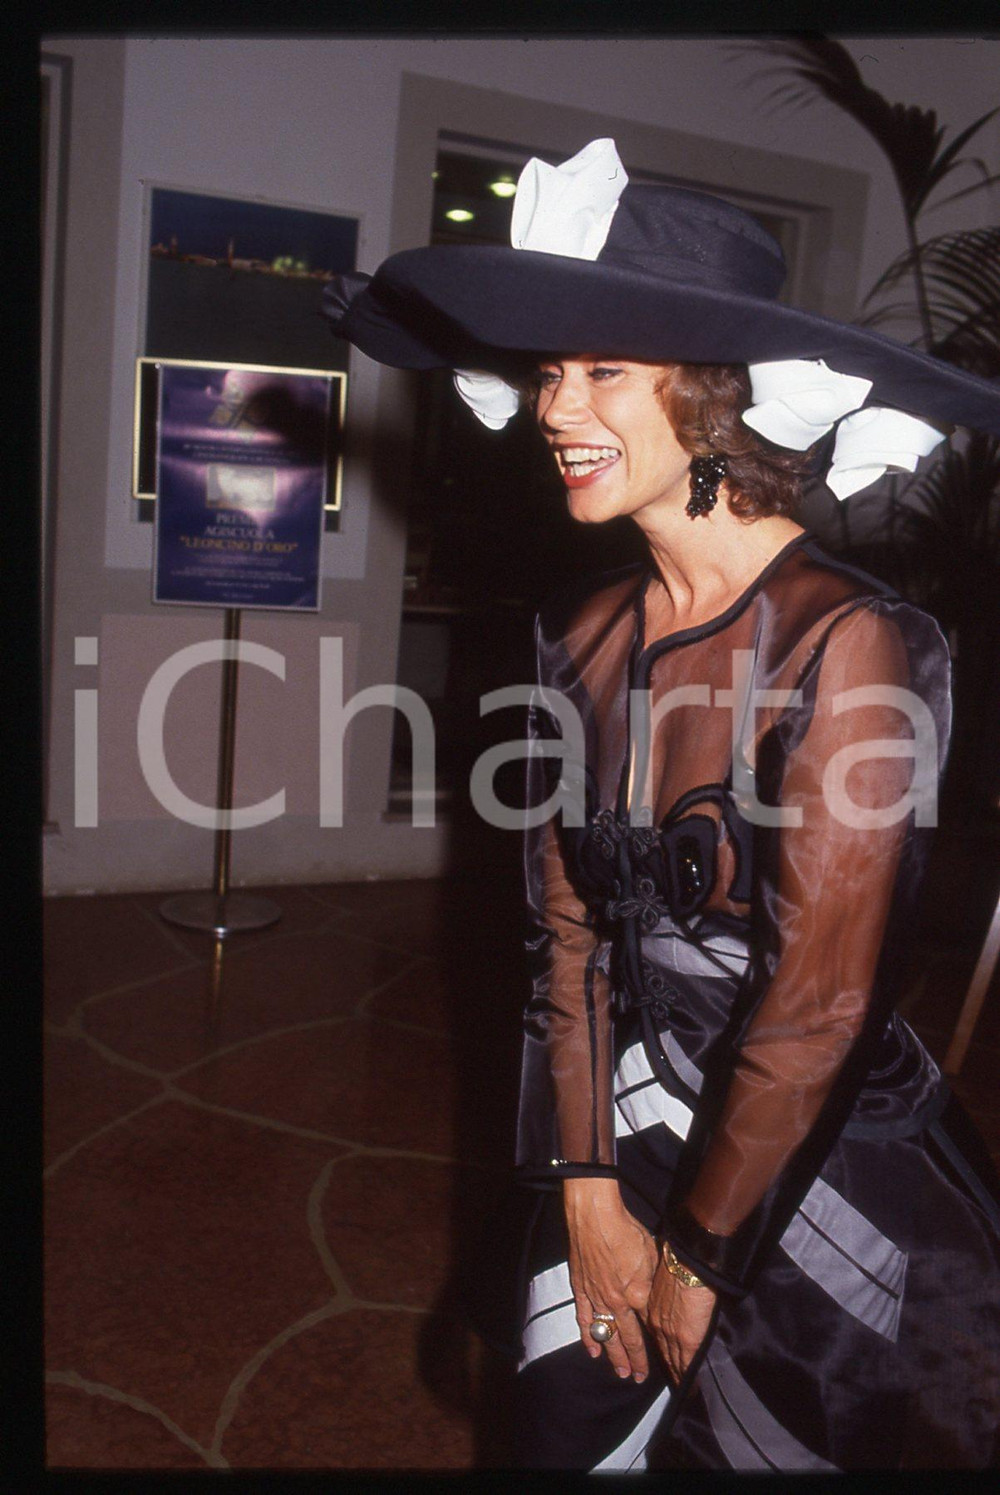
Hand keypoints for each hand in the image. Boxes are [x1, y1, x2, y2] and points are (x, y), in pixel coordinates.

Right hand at [563, 1178, 658, 1381]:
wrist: (594, 1216)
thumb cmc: (626, 1230)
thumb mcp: (650, 1256)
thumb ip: (651, 1283)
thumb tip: (653, 1300)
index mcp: (636, 1295)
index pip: (646, 1328)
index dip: (653, 1345)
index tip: (661, 1360)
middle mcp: (616, 1302)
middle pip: (626, 1337)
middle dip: (633, 1359)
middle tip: (638, 1377)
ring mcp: (596, 1297)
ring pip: (606, 1333)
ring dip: (613, 1355)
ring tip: (620, 1372)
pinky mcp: (580, 1288)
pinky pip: (584, 1319)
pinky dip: (588, 1336)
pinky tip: (593, 1351)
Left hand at [644, 1244, 716, 1384]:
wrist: (688, 1265)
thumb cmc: (679, 1263)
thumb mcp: (665, 1279)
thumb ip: (668, 1292)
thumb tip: (675, 1295)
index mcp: (651, 1309)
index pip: (654, 1335)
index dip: (658, 1348)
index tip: (659, 1359)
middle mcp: (657, 1325)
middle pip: (662, 1353)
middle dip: (666, 1368)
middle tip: (670, 1383)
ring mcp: (671, 1334)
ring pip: (673, 1362)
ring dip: (677, 1376)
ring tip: (681, 1391)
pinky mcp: (686, 1341)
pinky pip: (686, 1365)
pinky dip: (688, 1378)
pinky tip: (691, 1389)